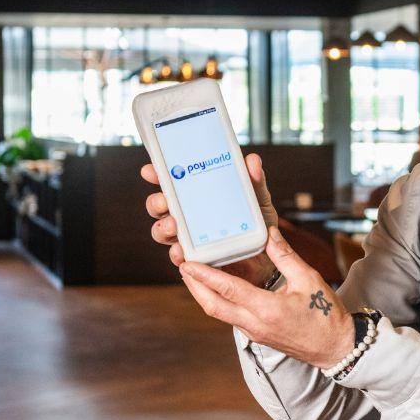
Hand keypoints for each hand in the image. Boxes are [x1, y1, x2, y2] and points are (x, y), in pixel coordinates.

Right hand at [140, 152, 279, 284]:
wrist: (268, 256)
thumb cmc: (256, 225)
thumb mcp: (258, 200)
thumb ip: (253, 181)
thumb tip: (252, 161)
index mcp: (197, 196)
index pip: (171, 183)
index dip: (157, 175)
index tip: (150, 171)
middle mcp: (187, 215)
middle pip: (159, 207)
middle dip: (156, 202)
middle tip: (164, 200)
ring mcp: (188, 237)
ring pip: (162, 230)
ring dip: (162, 226)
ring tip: (173, 224)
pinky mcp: (195, 259)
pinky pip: (178, 256)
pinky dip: (176, 253)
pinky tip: (181, 251)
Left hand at [179, 225, 354, 369]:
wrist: (335, 348)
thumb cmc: (326, 315)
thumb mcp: (309, 279)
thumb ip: (286, 256)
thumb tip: (269, 233)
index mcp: (267, 309)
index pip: (227, 290)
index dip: (204, 275)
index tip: (187, 262)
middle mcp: (255, 324)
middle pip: (212, 305)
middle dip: (194, 286)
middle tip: (182, 265)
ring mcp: (254, 332)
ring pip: (218, 312)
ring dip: (203, 294)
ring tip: (193, 274)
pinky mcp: (256, 334)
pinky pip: (230, 316)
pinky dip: (218, 301)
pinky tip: (216, 288)